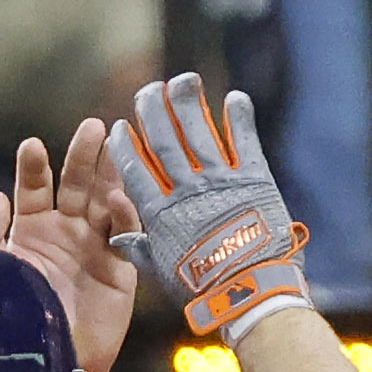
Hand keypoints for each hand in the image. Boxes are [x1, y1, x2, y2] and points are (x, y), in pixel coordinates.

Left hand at [0, 120, 139, 371]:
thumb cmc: (13, 326)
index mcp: (32, 232)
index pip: (35, 188)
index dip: (35, 167)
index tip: (33, 146)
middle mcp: (65, 234)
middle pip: (75, 185)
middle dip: (83, 156)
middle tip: (91, 128)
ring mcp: (95, 249)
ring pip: (104, 202)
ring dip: (109, 174)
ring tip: (112, 145)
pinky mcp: (120, 272)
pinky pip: (125, 238)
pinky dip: (123, 217)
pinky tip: (116, 200)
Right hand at [109, 72, 309, 343]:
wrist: (249, 292)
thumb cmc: (202, 288)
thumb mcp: (162, 272)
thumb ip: (139, 250)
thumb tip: (117, 239)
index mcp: (160, 213)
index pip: (134, 168)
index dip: (124, 144)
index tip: (118, 126)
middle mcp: (186, 189)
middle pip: (162, 139)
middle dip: (152, 110)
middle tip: (148, 90)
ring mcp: (221, 181)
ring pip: (199, 131)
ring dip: (189, 102)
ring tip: (184, 80)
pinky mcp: (254, 179)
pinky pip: (244, 141)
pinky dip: (239, 117)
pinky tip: (234, 98)